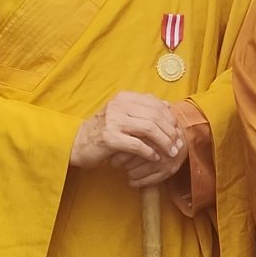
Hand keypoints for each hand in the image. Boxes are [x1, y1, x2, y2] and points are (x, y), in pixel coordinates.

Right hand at [72, 92, 188, 186]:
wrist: (78, 143)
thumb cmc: (104, 130)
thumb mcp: (122, 114)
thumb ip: (142, 108)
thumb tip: (167, 105)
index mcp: (124, 98)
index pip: (155, 104)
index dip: (169, 118)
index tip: (177, 131)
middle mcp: (118, 106)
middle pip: (155, 116)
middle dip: (170, 132)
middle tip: (178, 144)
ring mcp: (113, 121)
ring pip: (149, 129)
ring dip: (164, 143)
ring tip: (170, 153)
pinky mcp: (109, 138)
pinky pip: (137, 145)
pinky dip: (150, 152)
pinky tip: (155, 158)